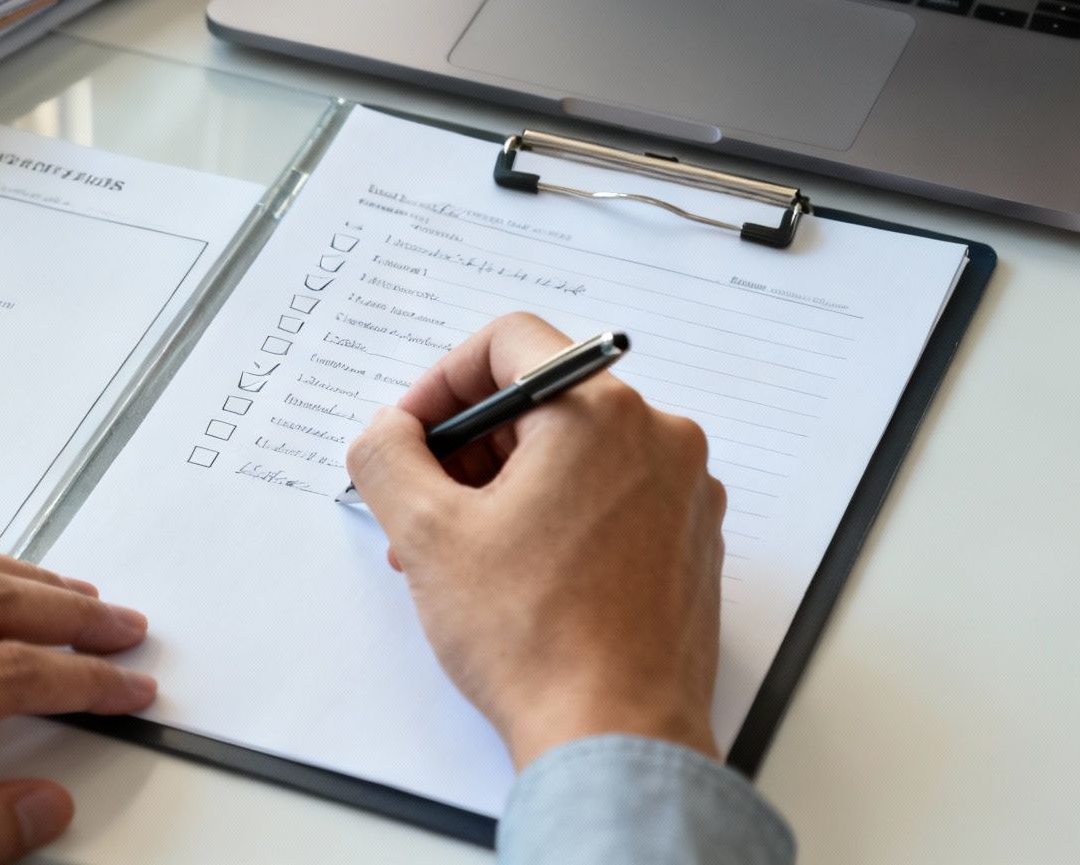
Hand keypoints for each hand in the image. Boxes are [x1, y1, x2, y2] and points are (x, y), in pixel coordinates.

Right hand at [346, 313, 724, 768]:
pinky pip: (612, 497)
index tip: (412, 433)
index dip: (441, 381)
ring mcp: (685, 493)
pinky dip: (556, 516)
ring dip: (505, 487)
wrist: (615, 737)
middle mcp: (659, 439)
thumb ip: (388, 456)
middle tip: (421, 506)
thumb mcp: (427, 535)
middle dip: (468, 448)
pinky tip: (515, 575)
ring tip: (458, 555)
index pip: (508, 343)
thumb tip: (388, 431)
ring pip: (575, 454)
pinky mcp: (692, 543)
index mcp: (601, 414)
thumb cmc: (536, 640)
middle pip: (542, 402)